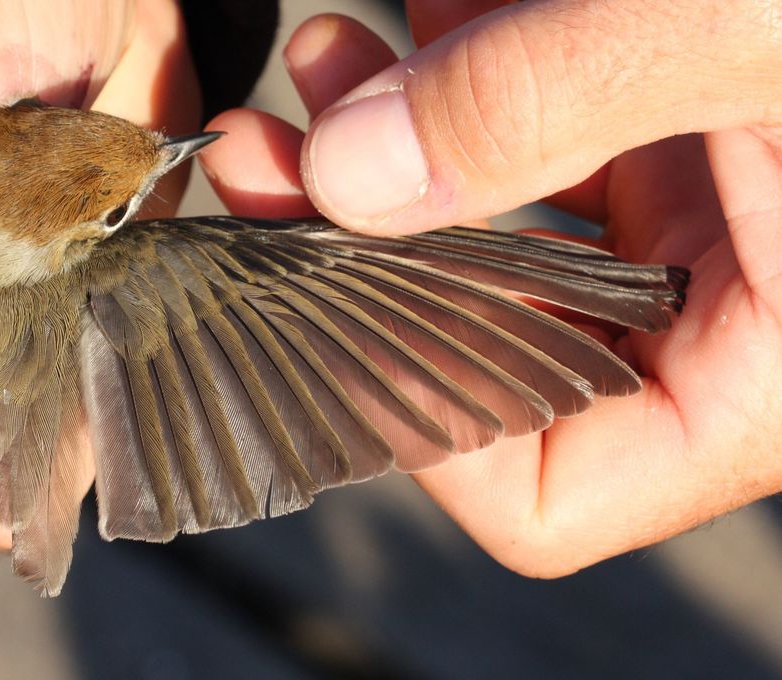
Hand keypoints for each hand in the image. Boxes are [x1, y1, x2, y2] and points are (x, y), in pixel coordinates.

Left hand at [199, 2, 781, 576]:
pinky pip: (544, 136)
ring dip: (392, 154)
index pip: (546, 491)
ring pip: (497, 231)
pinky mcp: (685, 127)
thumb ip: (547, 104)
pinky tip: (410, 17)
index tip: (322, 307)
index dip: (418, 420)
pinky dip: (465, 80)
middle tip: (277, 154)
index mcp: (765, 370)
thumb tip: (349, 177)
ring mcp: (700, 219)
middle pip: (490, 344)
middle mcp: (722, 315)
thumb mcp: (750, 29)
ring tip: (324, 61)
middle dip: (367, 251)